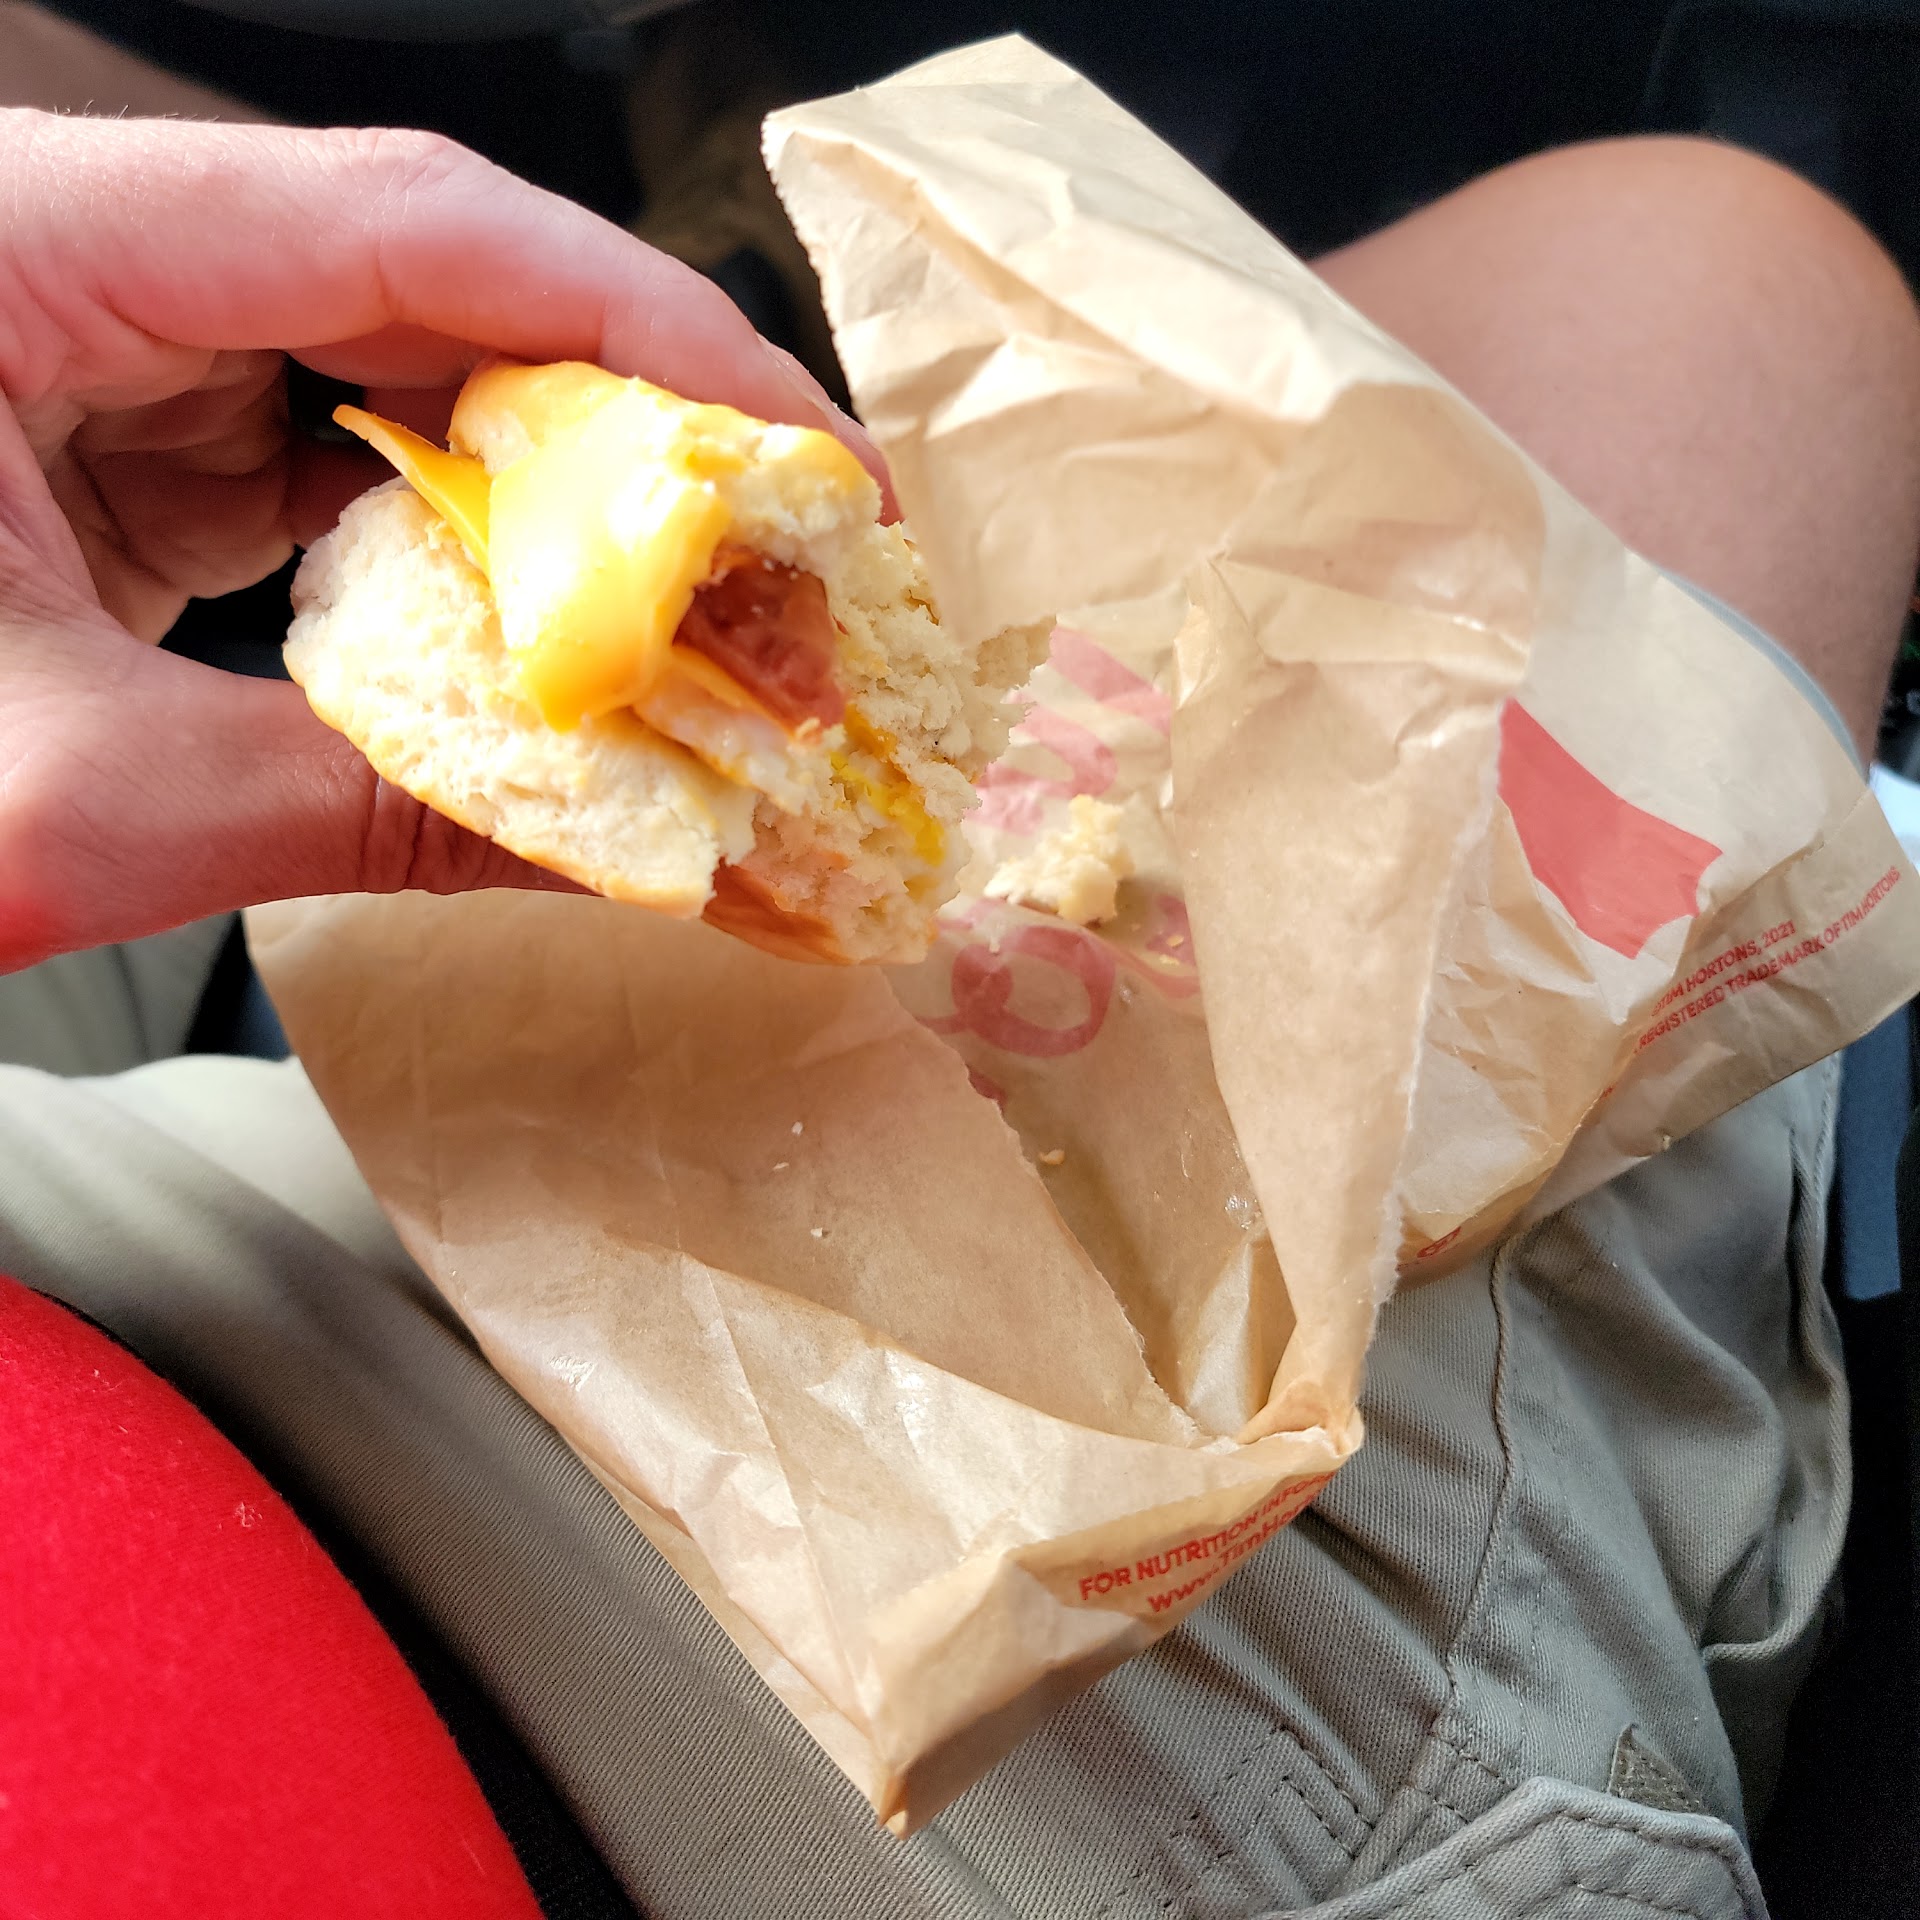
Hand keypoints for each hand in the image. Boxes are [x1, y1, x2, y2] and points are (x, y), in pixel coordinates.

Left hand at [0, 109, 883, 971]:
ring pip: (396, 376)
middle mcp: (70, 256)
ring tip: (691, 623)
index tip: (802, 454)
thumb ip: (363, 813)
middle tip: (785, 572)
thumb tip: (615, 844)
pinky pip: (328, 456)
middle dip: (633, 443)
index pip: (413, 223)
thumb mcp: (63, 803)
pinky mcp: (103, 433)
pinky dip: (450, 552)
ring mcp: (89, 341)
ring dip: (553, 509)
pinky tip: (536, 641)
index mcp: (22, 246)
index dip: (651, 330)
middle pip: (433, 290)